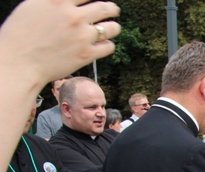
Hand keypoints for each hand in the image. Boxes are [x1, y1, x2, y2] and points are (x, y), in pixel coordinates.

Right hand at [0, 0, 120, 83]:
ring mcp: (82, 35)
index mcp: (58, 1)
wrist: (19, 62)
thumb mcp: (33, 6)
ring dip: (114, 27)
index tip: (95, 0)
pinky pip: (109, 47)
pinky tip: (103, 45)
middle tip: (113, 10)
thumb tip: (70, 2)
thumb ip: (54, 2)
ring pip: (112, 28)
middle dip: (111, 9)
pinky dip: (107, 45)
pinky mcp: (87, 54)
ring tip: (113, 27)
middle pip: (104, 8)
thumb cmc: (20, 34)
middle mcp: (74, 16)